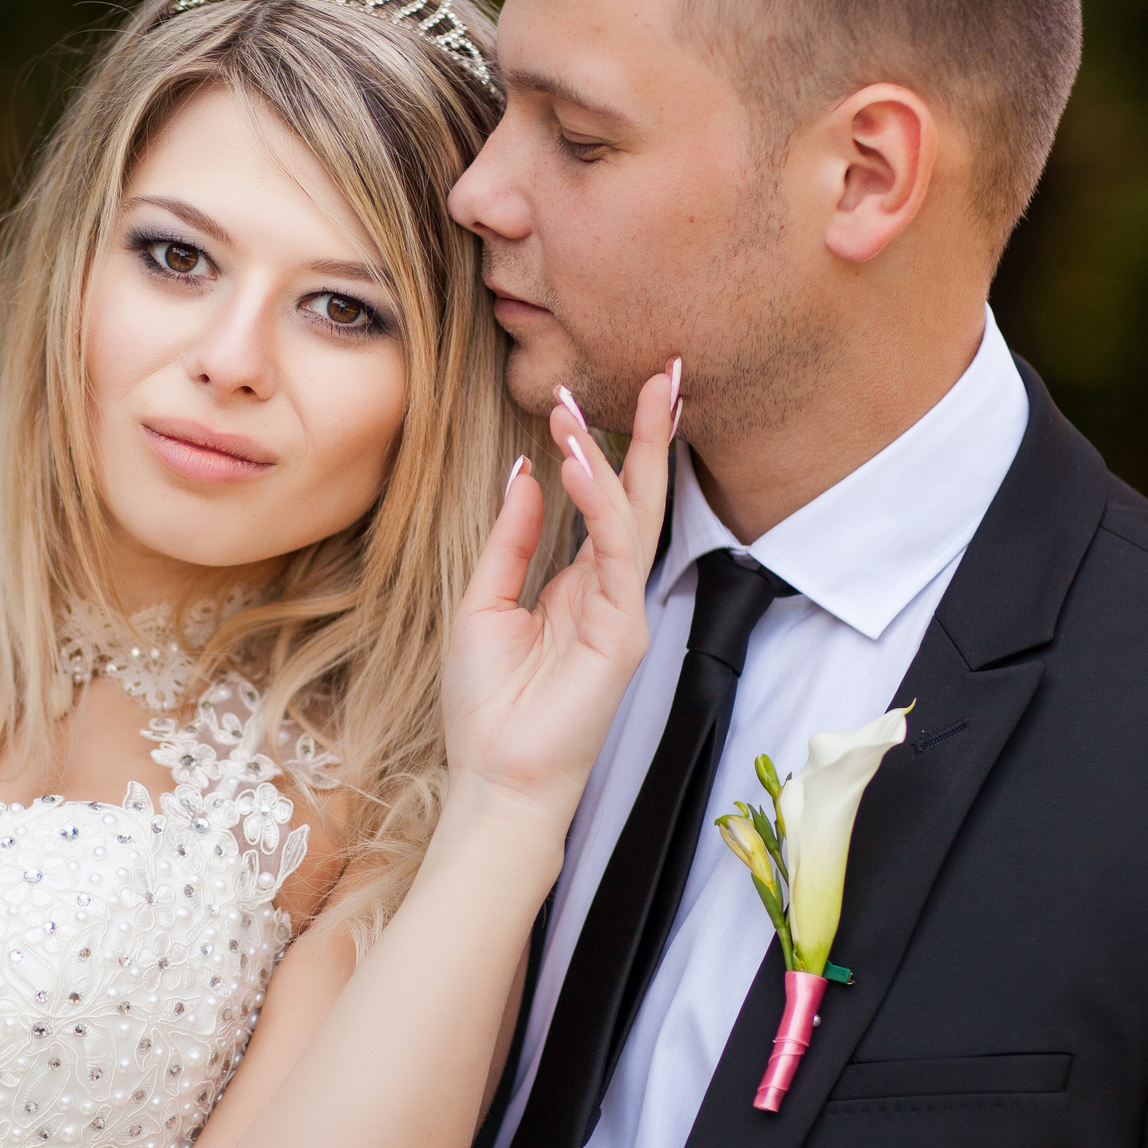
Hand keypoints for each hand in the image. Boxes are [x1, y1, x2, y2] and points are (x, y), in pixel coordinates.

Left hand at [444, 367, 677, 819]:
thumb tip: (525, 474)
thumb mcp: (484, 601)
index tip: (594, 393)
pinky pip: (617, 555)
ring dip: (624, 453)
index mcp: (578, 584)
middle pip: (638, 496)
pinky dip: (603, 505)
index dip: (607, 445)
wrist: (496, 777)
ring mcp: (622, 610)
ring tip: (610, 398)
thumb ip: (510, 538)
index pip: (605, 501)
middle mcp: (609, 591)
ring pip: (634, 516)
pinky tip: (585, 464)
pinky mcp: (623, 632)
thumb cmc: (488, 704)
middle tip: (663, 370)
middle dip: (651, 434)